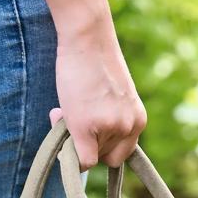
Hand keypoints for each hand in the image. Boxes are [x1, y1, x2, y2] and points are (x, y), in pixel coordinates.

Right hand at [51, 27, 145, 169]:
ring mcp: (109, 127)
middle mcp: (128, 126)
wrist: (88, 37)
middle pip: (106, 157)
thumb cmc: (95, 61)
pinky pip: (81, 161)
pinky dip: (69, 156)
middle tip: (75, 115)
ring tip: (68, 105)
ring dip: (75, 138)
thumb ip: (108, 119)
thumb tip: (83, 143)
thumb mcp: (113, 96)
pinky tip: (59, 122)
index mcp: (137, 120)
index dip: (102, 146)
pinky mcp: (87, 128)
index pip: (121, 153)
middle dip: (89, 143)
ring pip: (91, 156)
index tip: (89, 130)